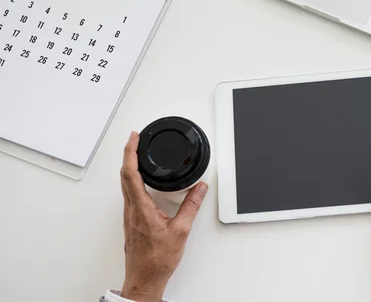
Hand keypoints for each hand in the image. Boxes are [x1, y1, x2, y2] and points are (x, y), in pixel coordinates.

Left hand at [120, 132, 208, 301]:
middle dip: (128, 154)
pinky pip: (129, 194)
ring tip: (137, 155)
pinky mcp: (131, 221)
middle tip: (135, 140)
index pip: (131, 173)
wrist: (145, 278)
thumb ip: (191, 206)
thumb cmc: (157, 260)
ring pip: (125, 184)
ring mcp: (129, 215)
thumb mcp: (181, 230)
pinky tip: (140, 181)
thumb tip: (199, 189)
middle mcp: (131, 210)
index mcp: (141, 208)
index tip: (134, 138)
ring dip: (130, 167)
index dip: (130, 152)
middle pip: (124, 175)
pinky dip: (132, 180)